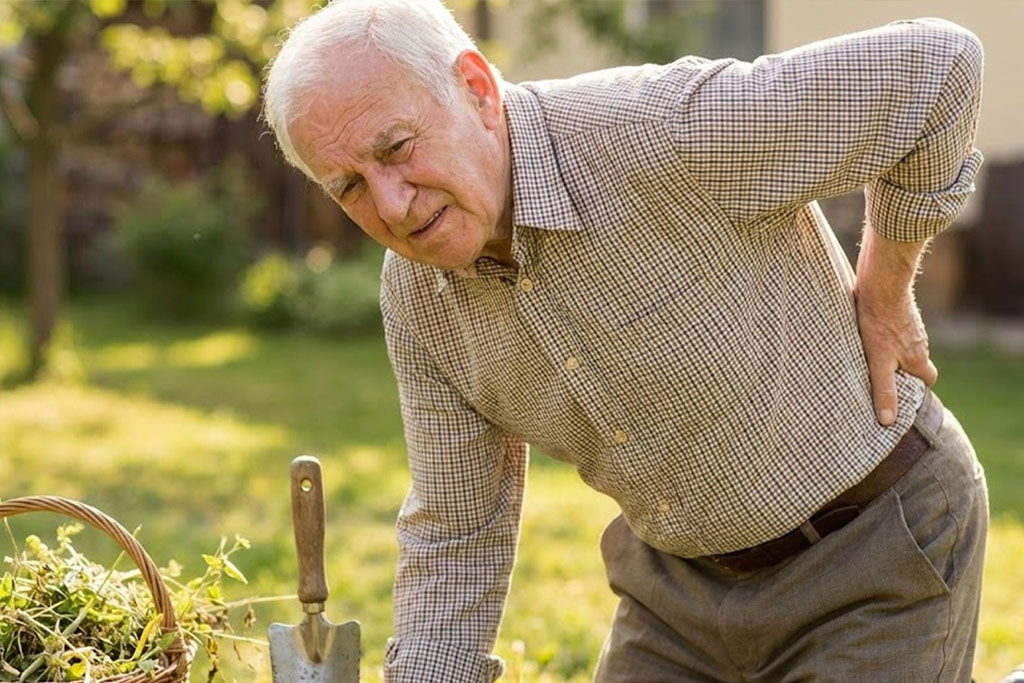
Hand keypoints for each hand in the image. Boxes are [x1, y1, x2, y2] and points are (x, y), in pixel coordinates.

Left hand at [855, 291, 936, 425]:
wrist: (881, 283)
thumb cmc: (879, 323)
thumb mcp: (878, 362)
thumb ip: (884, 390)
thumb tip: (888, 420)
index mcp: (919, 357)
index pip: (927, 379)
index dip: (916, 388)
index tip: (901, 394)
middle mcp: (920, 341)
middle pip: (915, 362)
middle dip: (902, 370)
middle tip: (880, 375)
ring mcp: (911, 325)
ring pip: (904, 345)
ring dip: (890, 351)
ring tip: (867, 356)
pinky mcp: (898, 310)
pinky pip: (894, 328)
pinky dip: (884, 333)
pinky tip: (865, 332)